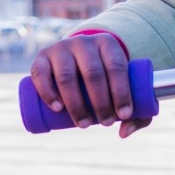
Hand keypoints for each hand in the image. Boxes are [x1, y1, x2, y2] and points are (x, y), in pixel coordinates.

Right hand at [29, 34, 150, 137]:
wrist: (76, 57)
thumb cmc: (105, 77)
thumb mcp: (124, 86)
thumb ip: (135, 112)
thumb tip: (123, 132)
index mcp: (107, 43)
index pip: (116, 66)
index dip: (121, 91)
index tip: (124, 115)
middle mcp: (83, 42)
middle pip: (93, 73)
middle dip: (101, 102)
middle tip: (106, 123)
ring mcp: (61, 48)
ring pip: (66, 76)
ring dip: (76, 104)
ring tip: (84, 125)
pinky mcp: (42, 58)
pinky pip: (40, 74)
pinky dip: (47, 92)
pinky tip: (57, 108)